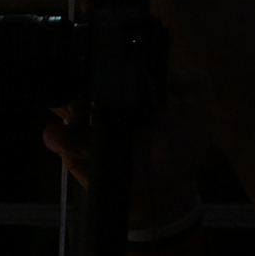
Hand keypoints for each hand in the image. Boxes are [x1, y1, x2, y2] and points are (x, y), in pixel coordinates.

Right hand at [43, 69, 215, 230]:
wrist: (163, 196)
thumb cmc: (181, 152)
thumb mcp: (199, 114)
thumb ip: (196, 85)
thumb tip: (170, 68)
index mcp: (132, 90)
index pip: (112, 65)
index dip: (105, 59)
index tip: (104, 60)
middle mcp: (106, 103)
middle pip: (80, 79)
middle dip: (77, 79)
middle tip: (87, 91)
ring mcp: (86, 125)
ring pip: (60, 103)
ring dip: (63, 104)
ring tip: (78, 115)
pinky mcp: (72, 150)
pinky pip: (55, 137)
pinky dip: (58, 136)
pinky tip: (72, 140)